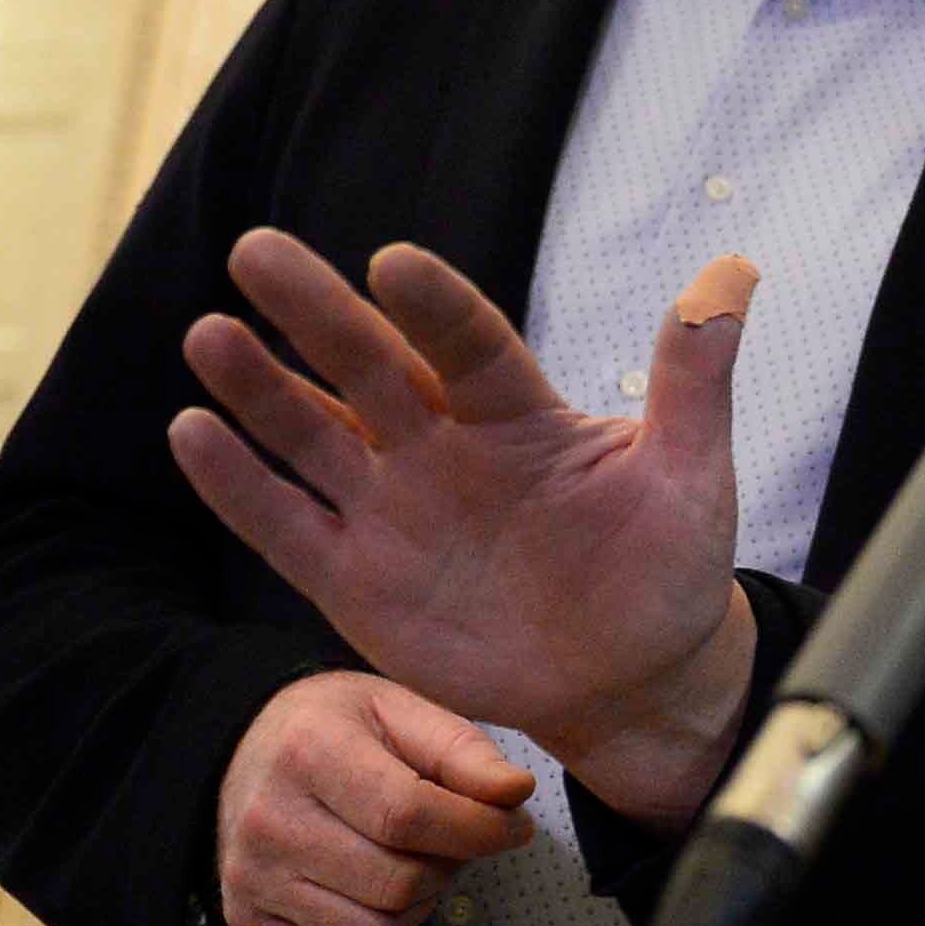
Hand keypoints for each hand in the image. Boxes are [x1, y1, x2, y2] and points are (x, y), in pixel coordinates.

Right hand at [170, 233, 762, 818]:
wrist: (630, 675)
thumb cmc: (665, 564)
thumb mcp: (692, 474)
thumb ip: (697, 379)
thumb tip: (734, 270)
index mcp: (519, 414)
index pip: (470, 345)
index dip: (435, 307)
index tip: (394, 262)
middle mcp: (443, 446)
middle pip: (371, 368)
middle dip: (316, 313)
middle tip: (256, 250)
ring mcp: (392, 508)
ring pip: (313, 435)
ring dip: (259, 386)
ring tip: (207, 332)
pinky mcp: (354, 578)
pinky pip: (286, 524)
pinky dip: (239, 484)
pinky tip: (191, 432)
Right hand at [214, 669, 532, 925]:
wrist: (246, 750)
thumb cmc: (337, 727)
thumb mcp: (402, 711)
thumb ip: (463, 751)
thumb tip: (517, 793)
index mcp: (309, 751)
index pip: (407, 814)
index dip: (477, 829)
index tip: (515, 826)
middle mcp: (268, 820)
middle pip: (396, 881)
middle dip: (450, 866)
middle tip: (459, 840)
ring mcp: (250, 876)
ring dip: (420, 905)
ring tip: (421, 861)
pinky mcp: (246, 918)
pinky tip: (383, 889)